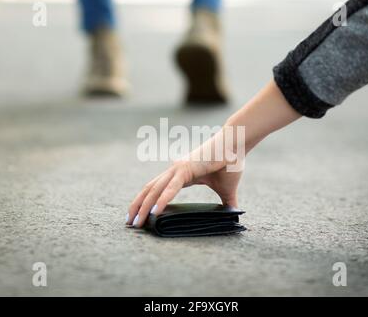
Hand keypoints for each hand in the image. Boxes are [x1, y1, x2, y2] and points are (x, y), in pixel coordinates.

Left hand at [126, 159, 241, 227]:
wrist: (237, 144)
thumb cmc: (231, 163)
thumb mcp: (226, 189)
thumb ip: (227, 202)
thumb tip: (233, 214)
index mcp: (180, 175)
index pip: (157, 190)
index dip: (145, 202)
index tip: (138, 216)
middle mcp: (175, 171)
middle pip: (149, 190)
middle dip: (137, 207)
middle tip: (130, 223)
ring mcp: (178, 169)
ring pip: (155, 190)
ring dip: (144, 206)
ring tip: (136, 222)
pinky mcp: (186, 169)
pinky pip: (171, 188)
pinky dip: (162, 200)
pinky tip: (155, 212)